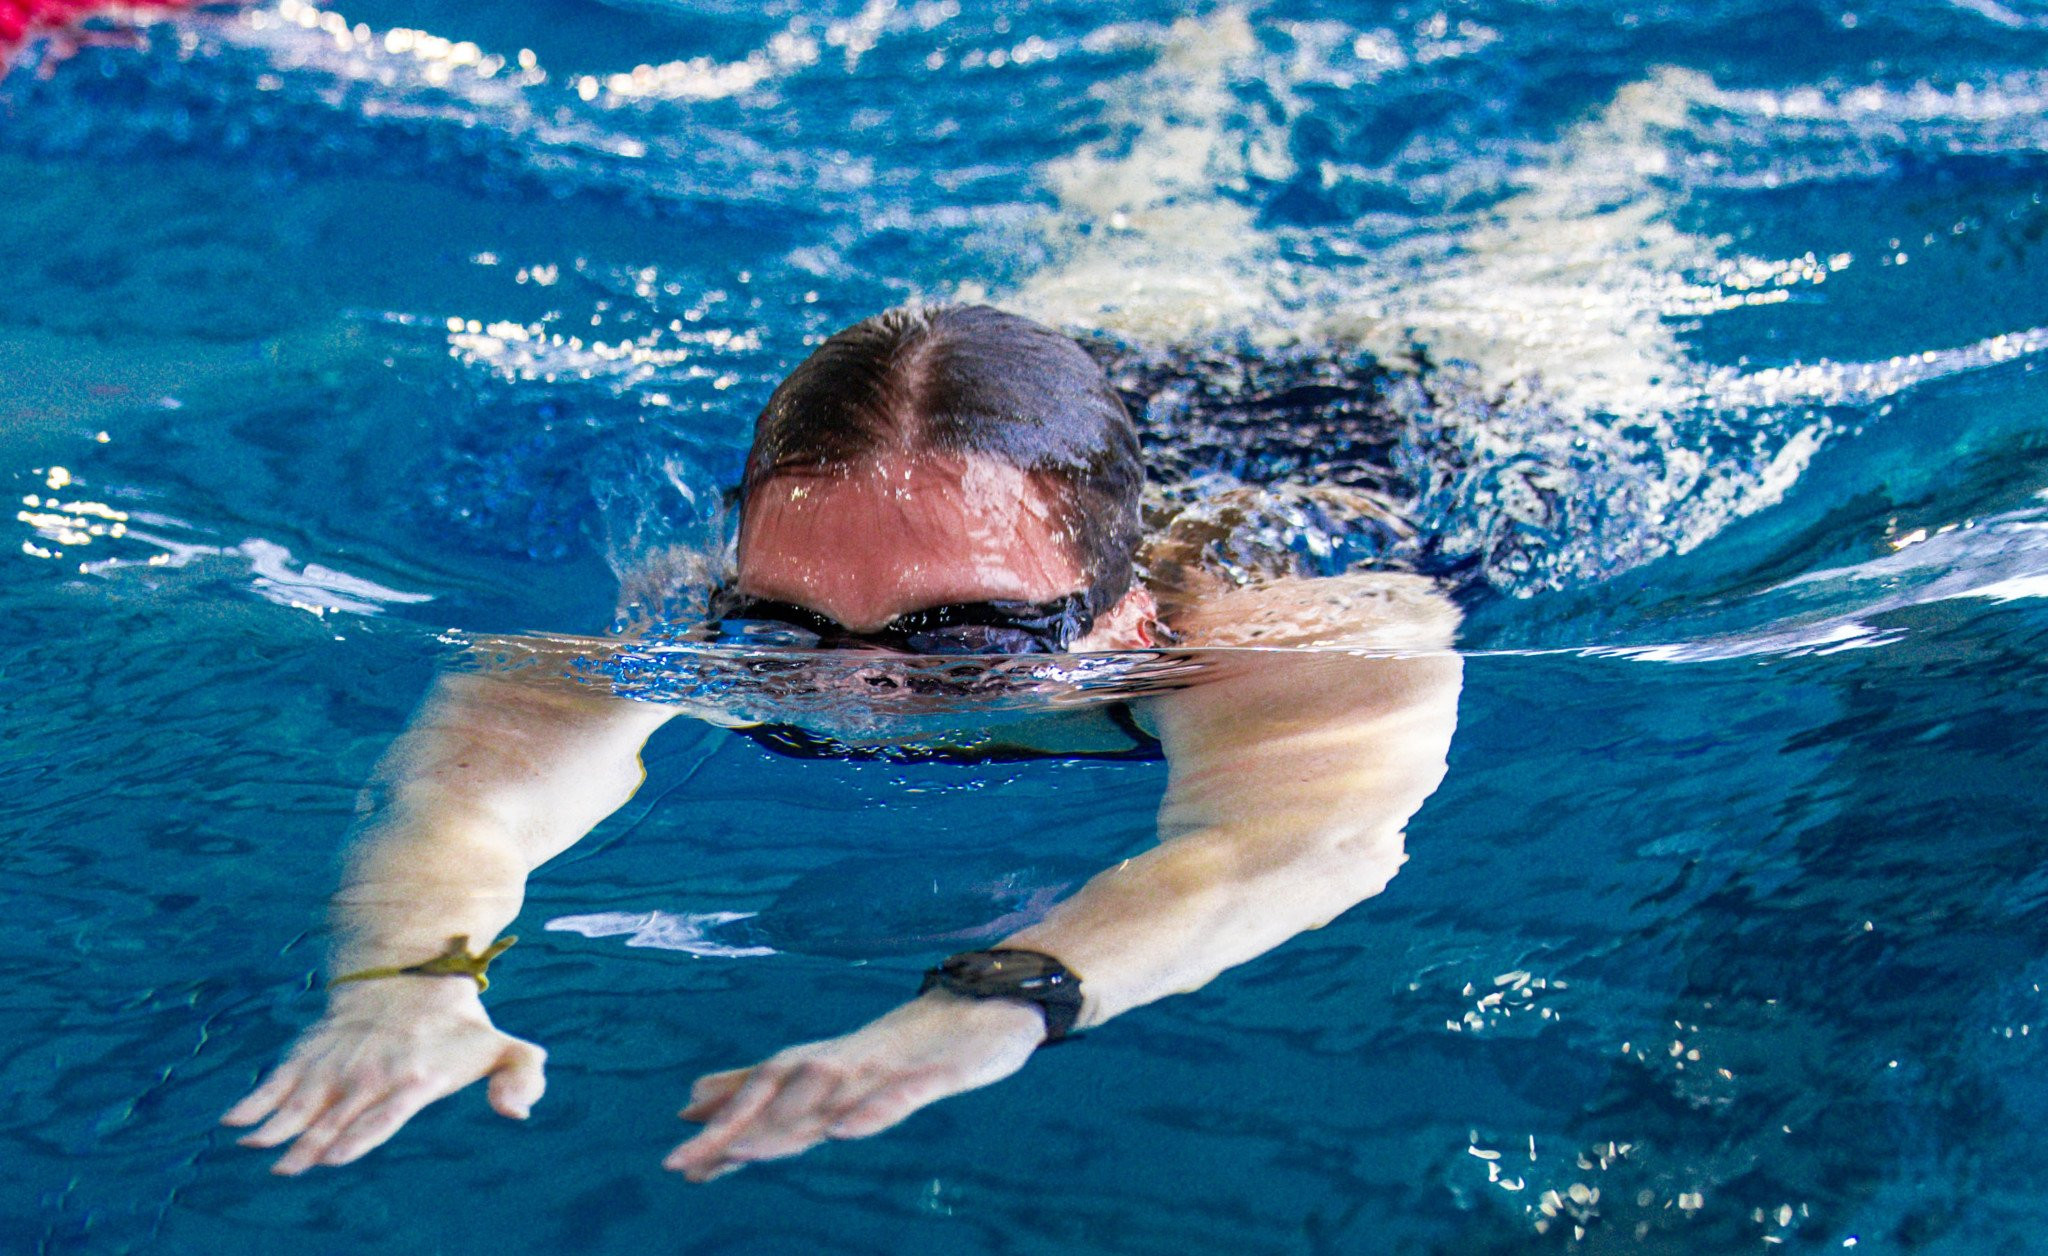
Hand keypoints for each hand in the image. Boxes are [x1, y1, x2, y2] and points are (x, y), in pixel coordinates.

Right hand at [220, 978, 546, 1174]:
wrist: (412, 974)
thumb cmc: (460, 1026)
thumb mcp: (504, 1047)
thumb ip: (523, 1075)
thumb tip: (519, 1111)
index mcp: (413, 1081)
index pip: (384, 1114)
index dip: (359, 1135)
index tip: (334, 1155)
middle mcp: (369, 1077)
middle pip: (335, 1117)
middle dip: (309, 1144)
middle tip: (287, 1167)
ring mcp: (336, 1066)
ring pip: (302, 1101)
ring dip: (276, 1125)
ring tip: (251, 1144)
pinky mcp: (311, 1055)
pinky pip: (279, 1079)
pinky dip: (256, 1099)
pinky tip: (233, 1121)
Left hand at [667, 991, 1044, 1180]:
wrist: (996, 999)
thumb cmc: (917, 1038)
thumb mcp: (846, 1063)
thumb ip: (778, 1082)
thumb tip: (700, 1099)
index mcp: (829, 1064)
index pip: (764, 1094)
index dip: (721, 1126)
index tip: (677, 1160)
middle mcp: (849, 1061)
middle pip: (782, 1091)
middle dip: (732, 1128)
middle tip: (680, 1162)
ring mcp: (892, 1064)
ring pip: (831, 1091)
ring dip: (786, 1118)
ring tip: (741, 1150)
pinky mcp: (939, 1070)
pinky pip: (902, 1093)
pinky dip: (873, 1110)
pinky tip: (846, 1130)